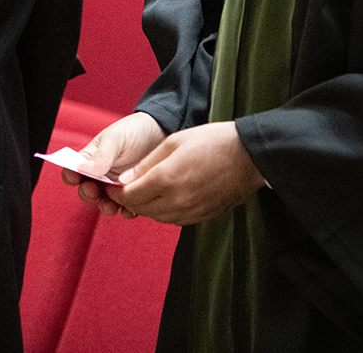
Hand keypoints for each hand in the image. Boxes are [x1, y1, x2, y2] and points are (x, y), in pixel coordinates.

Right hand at [64, 111, 166, 213]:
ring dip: (106, 206)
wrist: (161, 132)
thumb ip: (101, 155)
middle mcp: (101, 175)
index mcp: (91, 159)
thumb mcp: (115, 138)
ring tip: (112, 205)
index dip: (71, 176)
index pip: (73, 170)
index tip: (74, 178)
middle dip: (88, 194)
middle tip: (93, 191)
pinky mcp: (133, 194)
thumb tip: (83, 169)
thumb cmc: (134, 130)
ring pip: (105, 202)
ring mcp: (116, 186)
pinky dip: (127, 210)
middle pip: (87, 190)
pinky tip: (131, 208)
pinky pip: (127, 207)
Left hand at [111, 122, 264, 225]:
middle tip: (126, 188)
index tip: (113, 187)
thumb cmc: (212, 143)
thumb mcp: (173, 143)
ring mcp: (191, 211)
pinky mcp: (203, 217)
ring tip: (146, 191)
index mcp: (166, 179)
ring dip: (148, 207)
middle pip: (142, 210)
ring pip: (158, 217)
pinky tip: (167, 197)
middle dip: (130, 200)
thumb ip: (147, 164)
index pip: (130, 197)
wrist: (249, 157)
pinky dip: (165, 211)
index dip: (117, 193)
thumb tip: (126, 179)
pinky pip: (175, 220)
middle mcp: (177, 201)